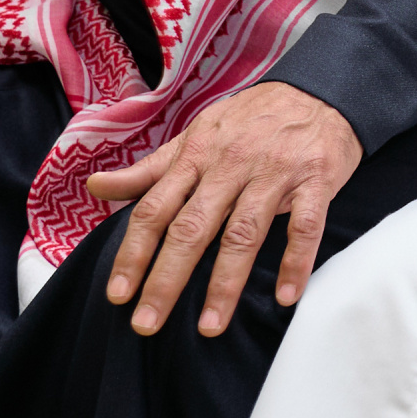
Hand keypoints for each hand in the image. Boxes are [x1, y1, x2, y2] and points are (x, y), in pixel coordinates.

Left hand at [87, 81, 363, 337]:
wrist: (322, 91)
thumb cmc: (253, 118)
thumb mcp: (197, 134)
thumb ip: (151, 169)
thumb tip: (94, 187)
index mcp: (198, 154)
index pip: (156, 209)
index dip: (134, 253)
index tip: (118, 294)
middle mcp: (231, 165)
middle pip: (193, 228)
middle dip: (167, 279)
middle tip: (147, 323)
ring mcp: (275, 173)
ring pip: (245, 233)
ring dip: (226, 283)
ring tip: (209, 326)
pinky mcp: (317, 180)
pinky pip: (307, 227)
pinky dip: (297, 262)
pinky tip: (287, 298)